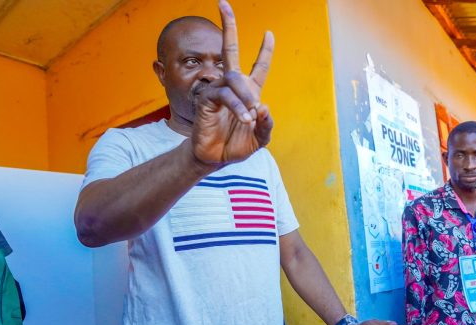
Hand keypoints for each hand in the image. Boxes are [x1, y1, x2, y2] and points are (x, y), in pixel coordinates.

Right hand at [191, 0, 274, 166]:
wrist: (216, 159)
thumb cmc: (236, 146)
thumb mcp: (260, 138)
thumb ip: (267, 124)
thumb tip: (264, 106)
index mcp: (248, 92)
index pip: (258, 67)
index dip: (264, 51)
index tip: (269, 33)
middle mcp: (232, 86)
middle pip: (229, 49)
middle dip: (228, 26)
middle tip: (223, 3)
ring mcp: (218, 90)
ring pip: (234, 79)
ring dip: (245, 97)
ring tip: (250, 116)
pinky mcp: (206, 99)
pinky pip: (224, 94)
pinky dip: (236, 105)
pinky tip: (244, 117)